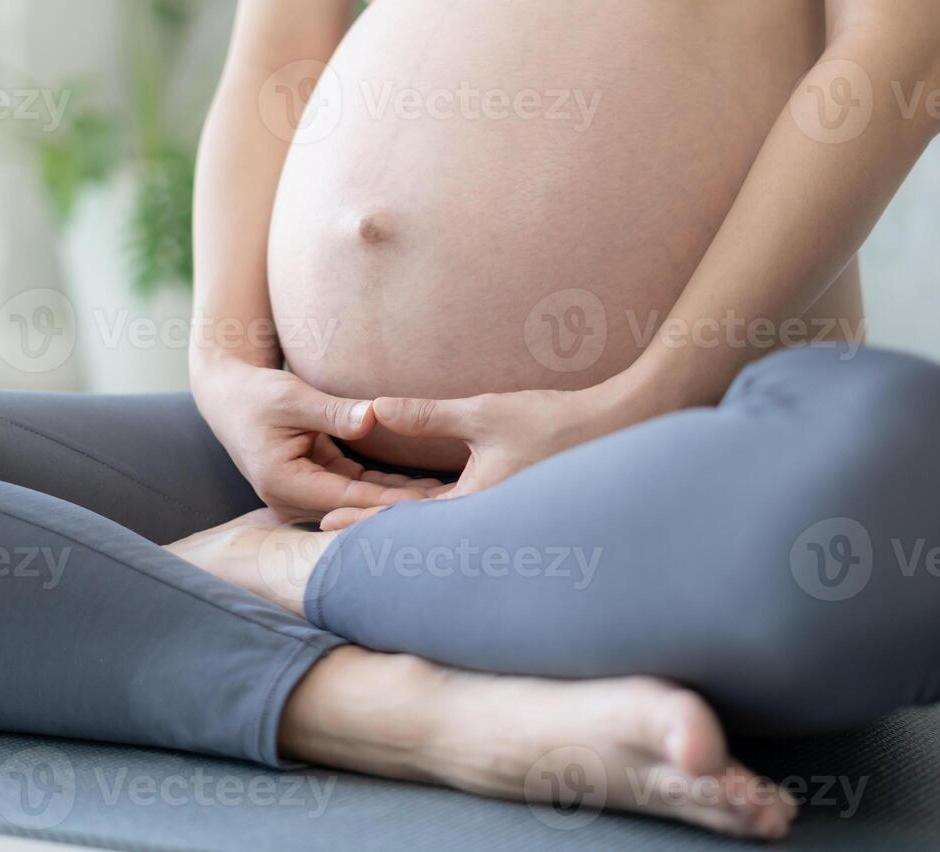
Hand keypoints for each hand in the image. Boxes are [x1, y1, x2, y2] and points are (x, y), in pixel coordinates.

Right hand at [191, 355, 444, 519]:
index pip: (348, 498)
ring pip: (358, 503)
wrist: (226, 396)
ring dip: (398, 501)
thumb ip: (335, 411)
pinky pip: (353, 490)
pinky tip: (423, 489)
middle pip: (356, 509)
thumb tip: (375, 416)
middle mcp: (290, 500)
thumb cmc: (255, 393)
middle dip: (403, 509)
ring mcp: (301, 497)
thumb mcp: (293, 397)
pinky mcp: (312, 486)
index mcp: (283, 483)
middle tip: (454, 505)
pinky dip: (384, 489)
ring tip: (449, 499)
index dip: (392, 500)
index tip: (432, 498)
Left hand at [319, 388, 601, 530]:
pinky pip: (462, 514)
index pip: (405, 519)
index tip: (324, 522)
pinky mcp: (509, 505)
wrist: (616, 429)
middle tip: (324, 528)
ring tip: (359, 519)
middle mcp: (486, 522)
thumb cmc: (553, 421)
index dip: (362, 519)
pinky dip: (432, 511)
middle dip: (375, 528)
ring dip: (402, 522)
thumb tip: (375, 407)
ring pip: (440, 526)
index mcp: (476, 506)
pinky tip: (415, 505)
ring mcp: (499, 517)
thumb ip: (428, 415)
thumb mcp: (483, 413)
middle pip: (418, 531)